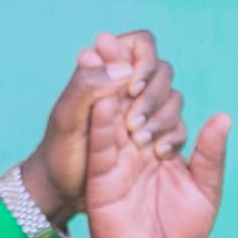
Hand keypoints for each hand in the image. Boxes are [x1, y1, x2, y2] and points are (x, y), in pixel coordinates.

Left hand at [18, 30, 185, 225]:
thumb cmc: (59, 153)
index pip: (141, 44)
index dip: (144, 61)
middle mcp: (126, 88)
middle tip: (132, 126)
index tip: (130, 89)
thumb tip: (125, 69)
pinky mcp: (153, 137)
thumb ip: (88, 86)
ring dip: (163, 118)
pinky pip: (178, 128)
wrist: (64, 193)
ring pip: (173, 99)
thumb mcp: (66, 118)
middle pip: (163, 71)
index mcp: (105, 72)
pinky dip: (173, 137)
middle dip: (153, 95)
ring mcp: (142, 112)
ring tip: (140, 142)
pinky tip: (158, 154)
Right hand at [84, 64, 229, 237]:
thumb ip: (211, 155)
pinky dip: (100, 120)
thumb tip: (223, 117)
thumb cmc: (182, 234)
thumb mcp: (205, 191)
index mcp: (163, 148)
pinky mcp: (102, 176)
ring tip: (100, 49)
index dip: (154, 82)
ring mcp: (119, 161)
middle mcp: (138, 149)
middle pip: (129, 101)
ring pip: (111, 116)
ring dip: (107, 85)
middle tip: (115, 39)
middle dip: (122, 71)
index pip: (158, 105)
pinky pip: (100, 144)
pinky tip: (102, 97)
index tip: (150, 64)